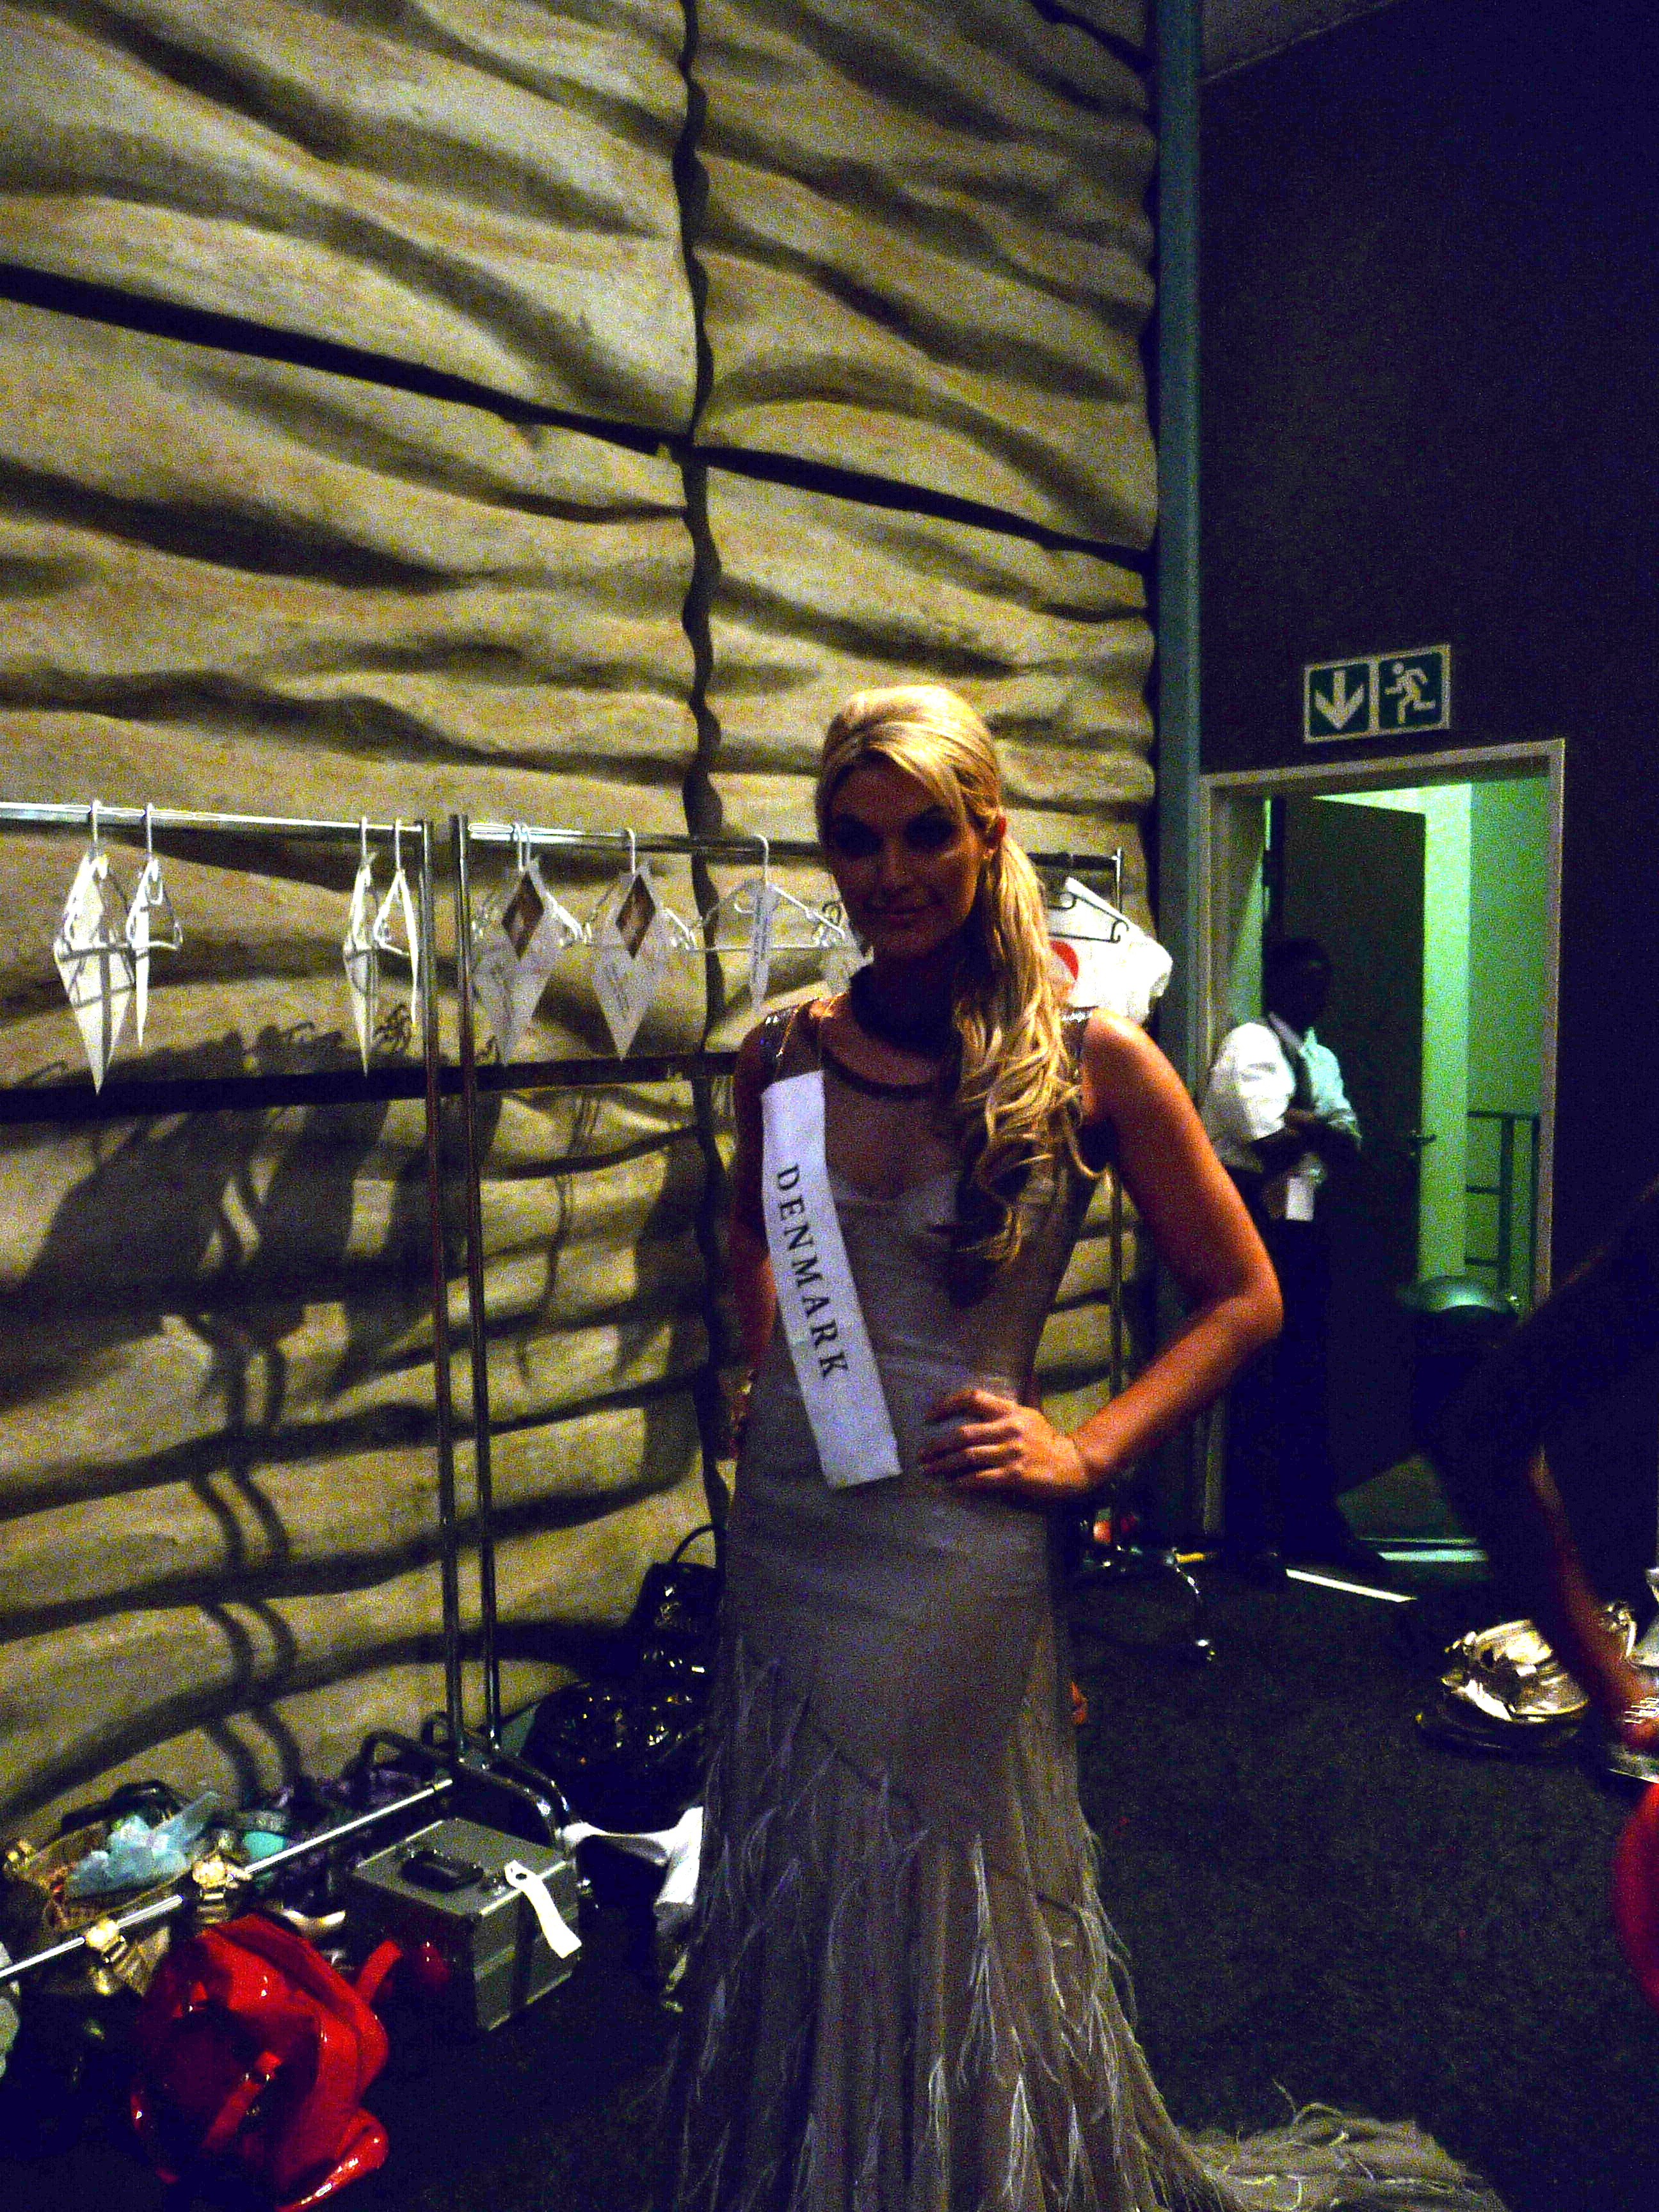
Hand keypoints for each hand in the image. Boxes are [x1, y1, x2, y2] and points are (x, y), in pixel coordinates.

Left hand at [918, 1386, 1090, 1505]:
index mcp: (1010, 1410)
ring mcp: (1012, 1452)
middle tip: (921, 1454)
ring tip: (929, 1470)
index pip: (972, 1398)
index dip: (946, 1405)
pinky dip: (964, 1482)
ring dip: (944, 1465)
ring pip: (969, 1457)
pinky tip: (952, 1485)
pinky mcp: (1015, 1475)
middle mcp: (1009, 1428)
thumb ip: (1024, 1394)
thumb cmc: (1047, 1438)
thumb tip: (1029, 1372)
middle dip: (938, 1445)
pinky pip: (983, 1478)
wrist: (1073, 1464)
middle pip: (963, 1433)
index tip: (928, 1417)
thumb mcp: (1033, 1412)